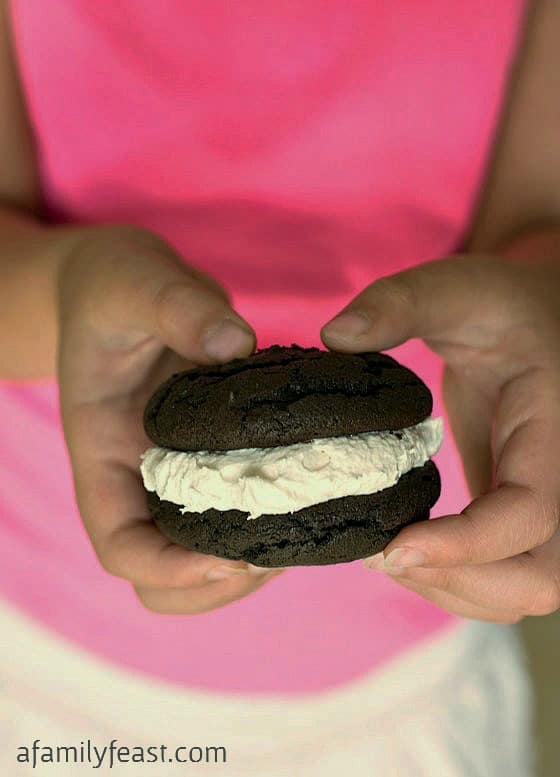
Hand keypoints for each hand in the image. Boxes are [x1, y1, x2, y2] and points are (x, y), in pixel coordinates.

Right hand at [57, 225, 281, 614]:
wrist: (121, 283)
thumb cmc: (113, 282)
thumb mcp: (135, 281)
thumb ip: (178, 308)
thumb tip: (235, 343)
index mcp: (103, 452)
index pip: (120, 545)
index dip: (170, 568)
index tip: (232, 555)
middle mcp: (137, 477)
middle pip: (162, 576)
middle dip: (218, 582)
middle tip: (279, 552)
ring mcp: (176, 473)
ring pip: (204, 555)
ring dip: (250, 563)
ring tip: (303, 530)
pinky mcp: (213, 458)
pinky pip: (239, 510)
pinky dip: (272, 520)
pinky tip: (315, 494)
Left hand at [321, 251, 559, 621]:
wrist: (544, 326)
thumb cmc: (503, 308)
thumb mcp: (456, 290)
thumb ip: (401, 303)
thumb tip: (335, 335)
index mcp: (553, 429)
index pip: (531, 513)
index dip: (465, 546)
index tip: (391, 548)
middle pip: (538, 579)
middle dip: (457, 580)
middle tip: (383, 552)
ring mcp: (551, 502)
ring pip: (522, 591)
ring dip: (452, 588)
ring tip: (386, 552)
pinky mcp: (526, 514)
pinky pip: (506, 574)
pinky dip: (458, 579)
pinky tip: (408, 545)